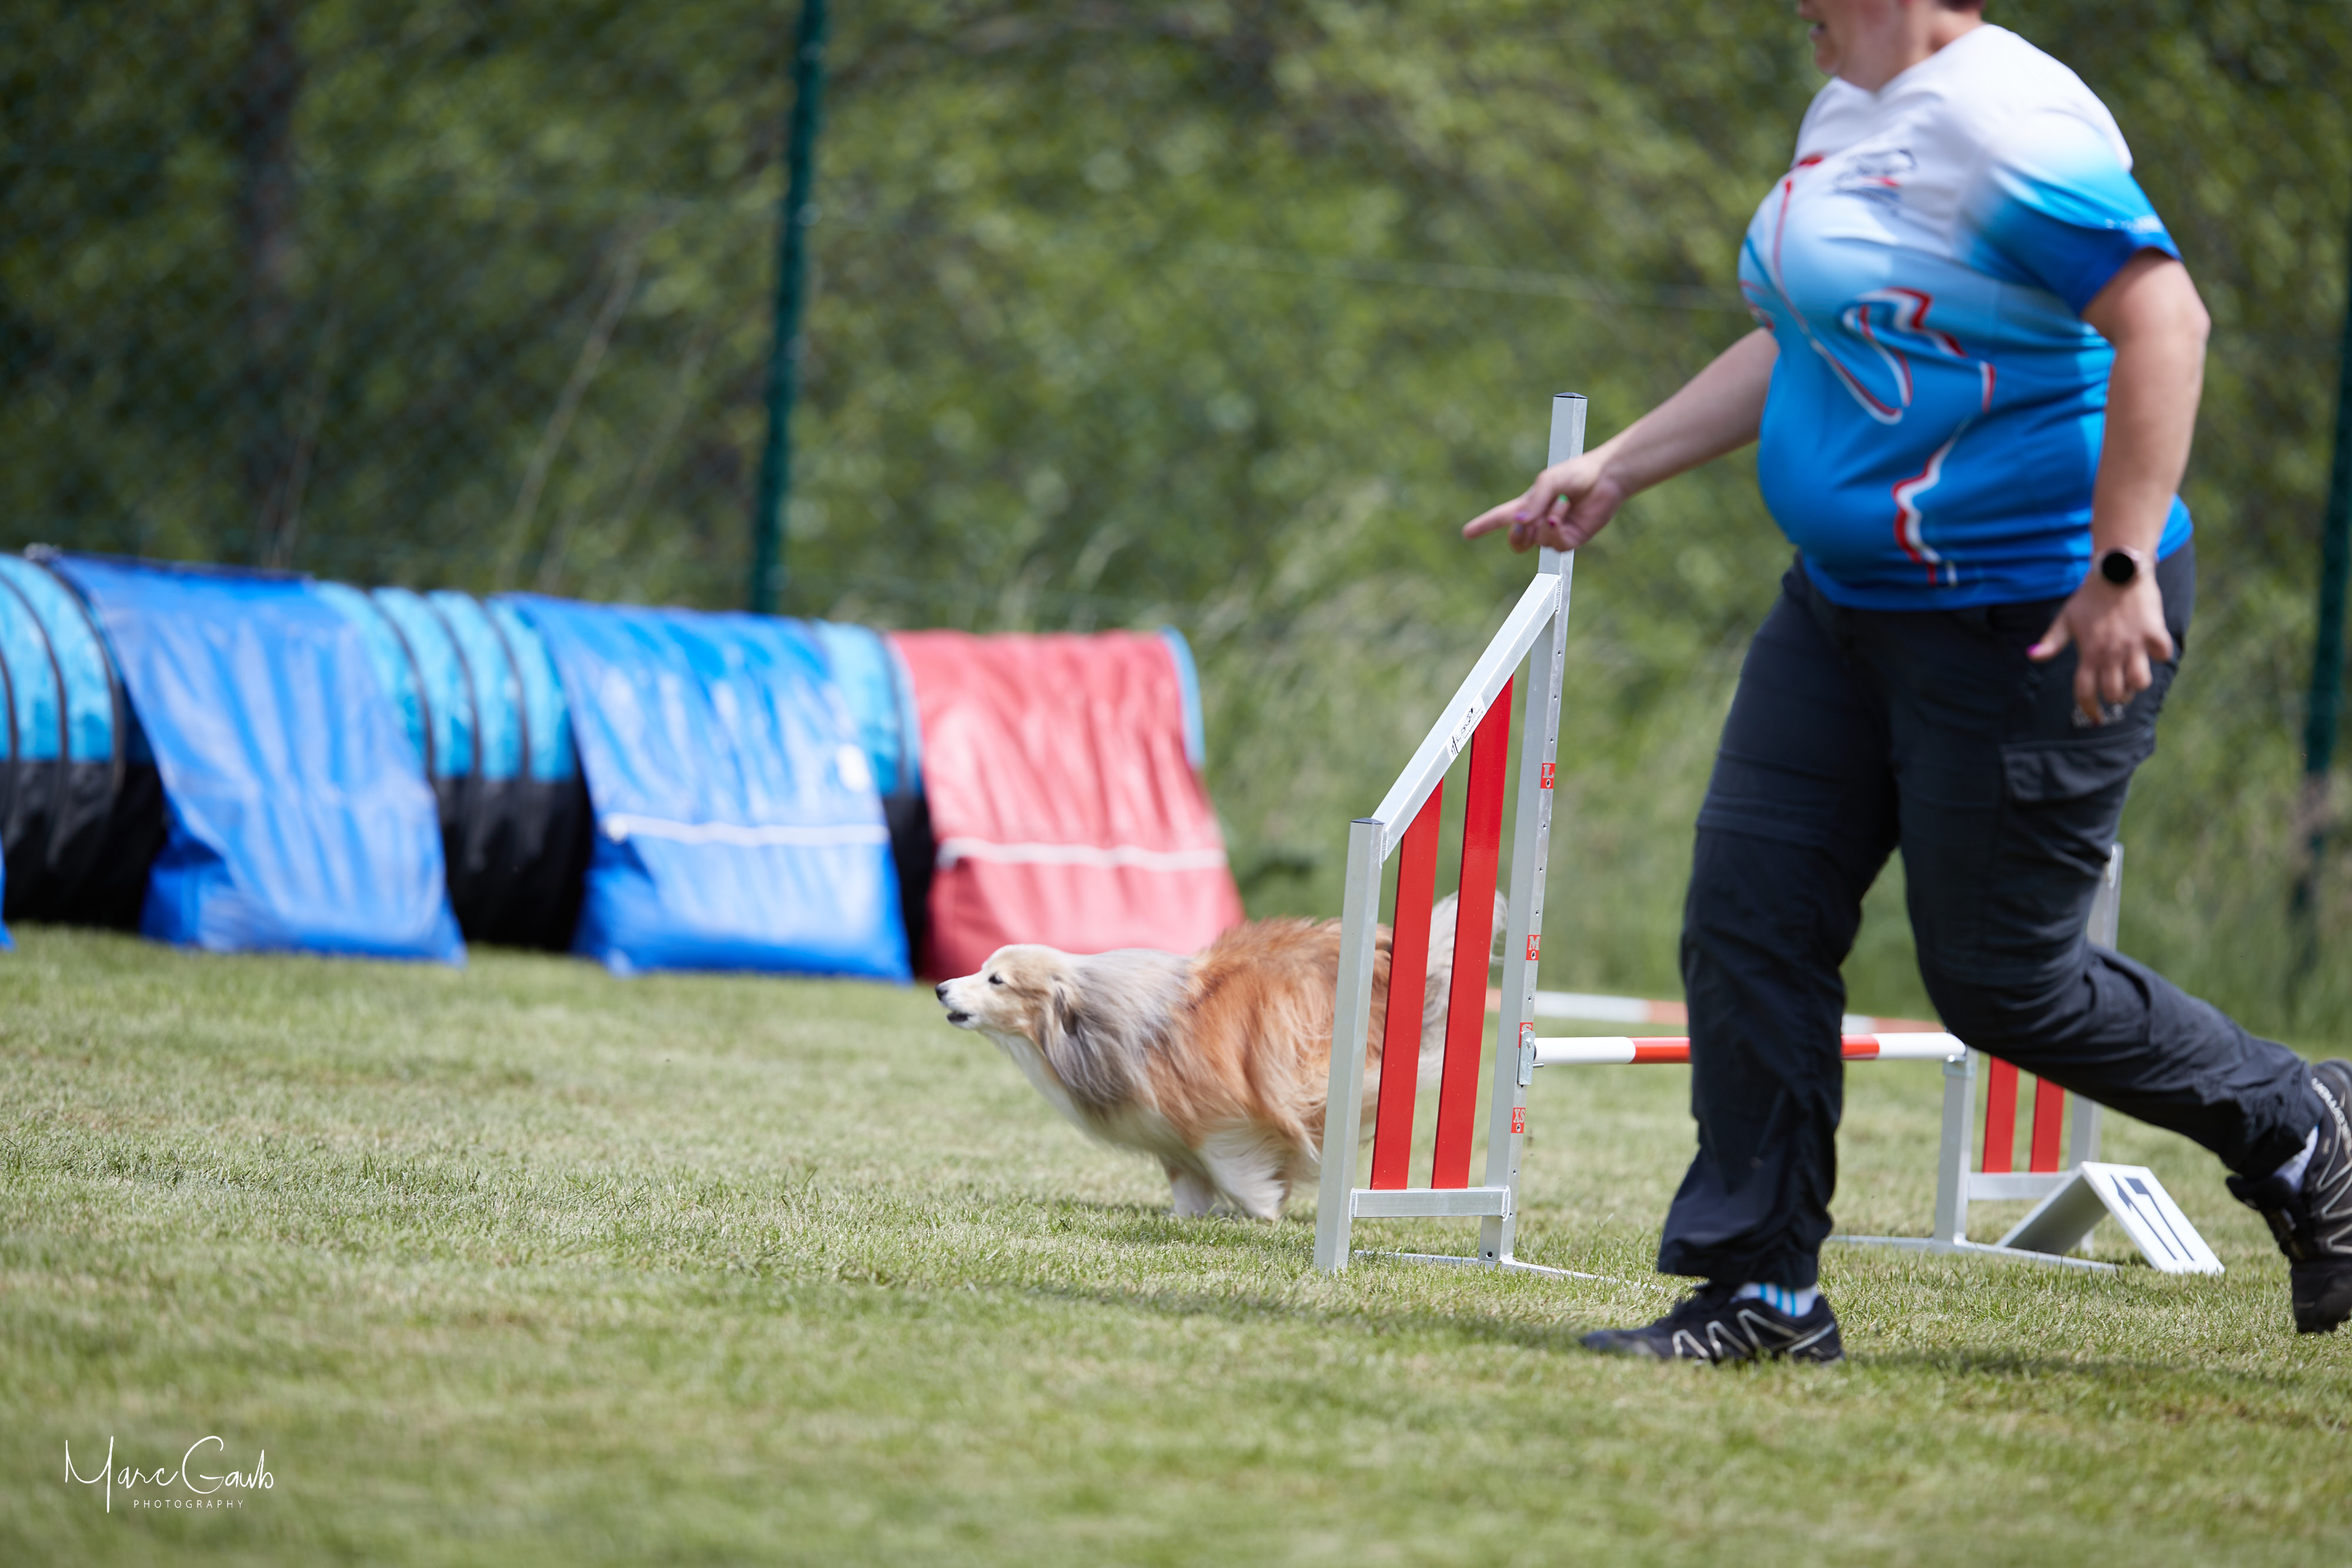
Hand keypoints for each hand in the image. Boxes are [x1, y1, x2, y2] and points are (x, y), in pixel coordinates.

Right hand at [1461, 455, 1626, 552]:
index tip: (1467, 533)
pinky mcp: (1572, 539)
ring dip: (1545, 522)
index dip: (1483, 525)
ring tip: (1562, 503)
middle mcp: (1540, 521)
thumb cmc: (1577, 473)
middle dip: (1516, 536)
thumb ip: (1532, 502)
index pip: (1501, 517)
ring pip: (1537, 541)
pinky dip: (1555, 529)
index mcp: (1529, 504)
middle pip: (1517, 541)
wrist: (1607, 478)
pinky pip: (1554, 544)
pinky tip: (1563, 513)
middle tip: (1525, 523)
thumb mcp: (1548, 481)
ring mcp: (1556, 532)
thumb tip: (1520, 524)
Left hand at [2028, 573, 2173, 724]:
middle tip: (2117, 692)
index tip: (2095, 718)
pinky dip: (2160, 656)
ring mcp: (2133, 643)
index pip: (2085, 692)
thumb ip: (2051, 641)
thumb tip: (2032, 656)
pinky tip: (2153, 649)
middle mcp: (2111, 653)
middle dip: (2115, 698)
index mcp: (2088, 653)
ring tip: (2134, 677)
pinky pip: (2163, 655)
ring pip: (2140, 681)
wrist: (2116, 570)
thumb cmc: (2089, 596)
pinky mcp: (2153, 632)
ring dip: (2138, 684)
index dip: (2089, 709)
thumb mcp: (2065, 618)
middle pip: (2114, 692)